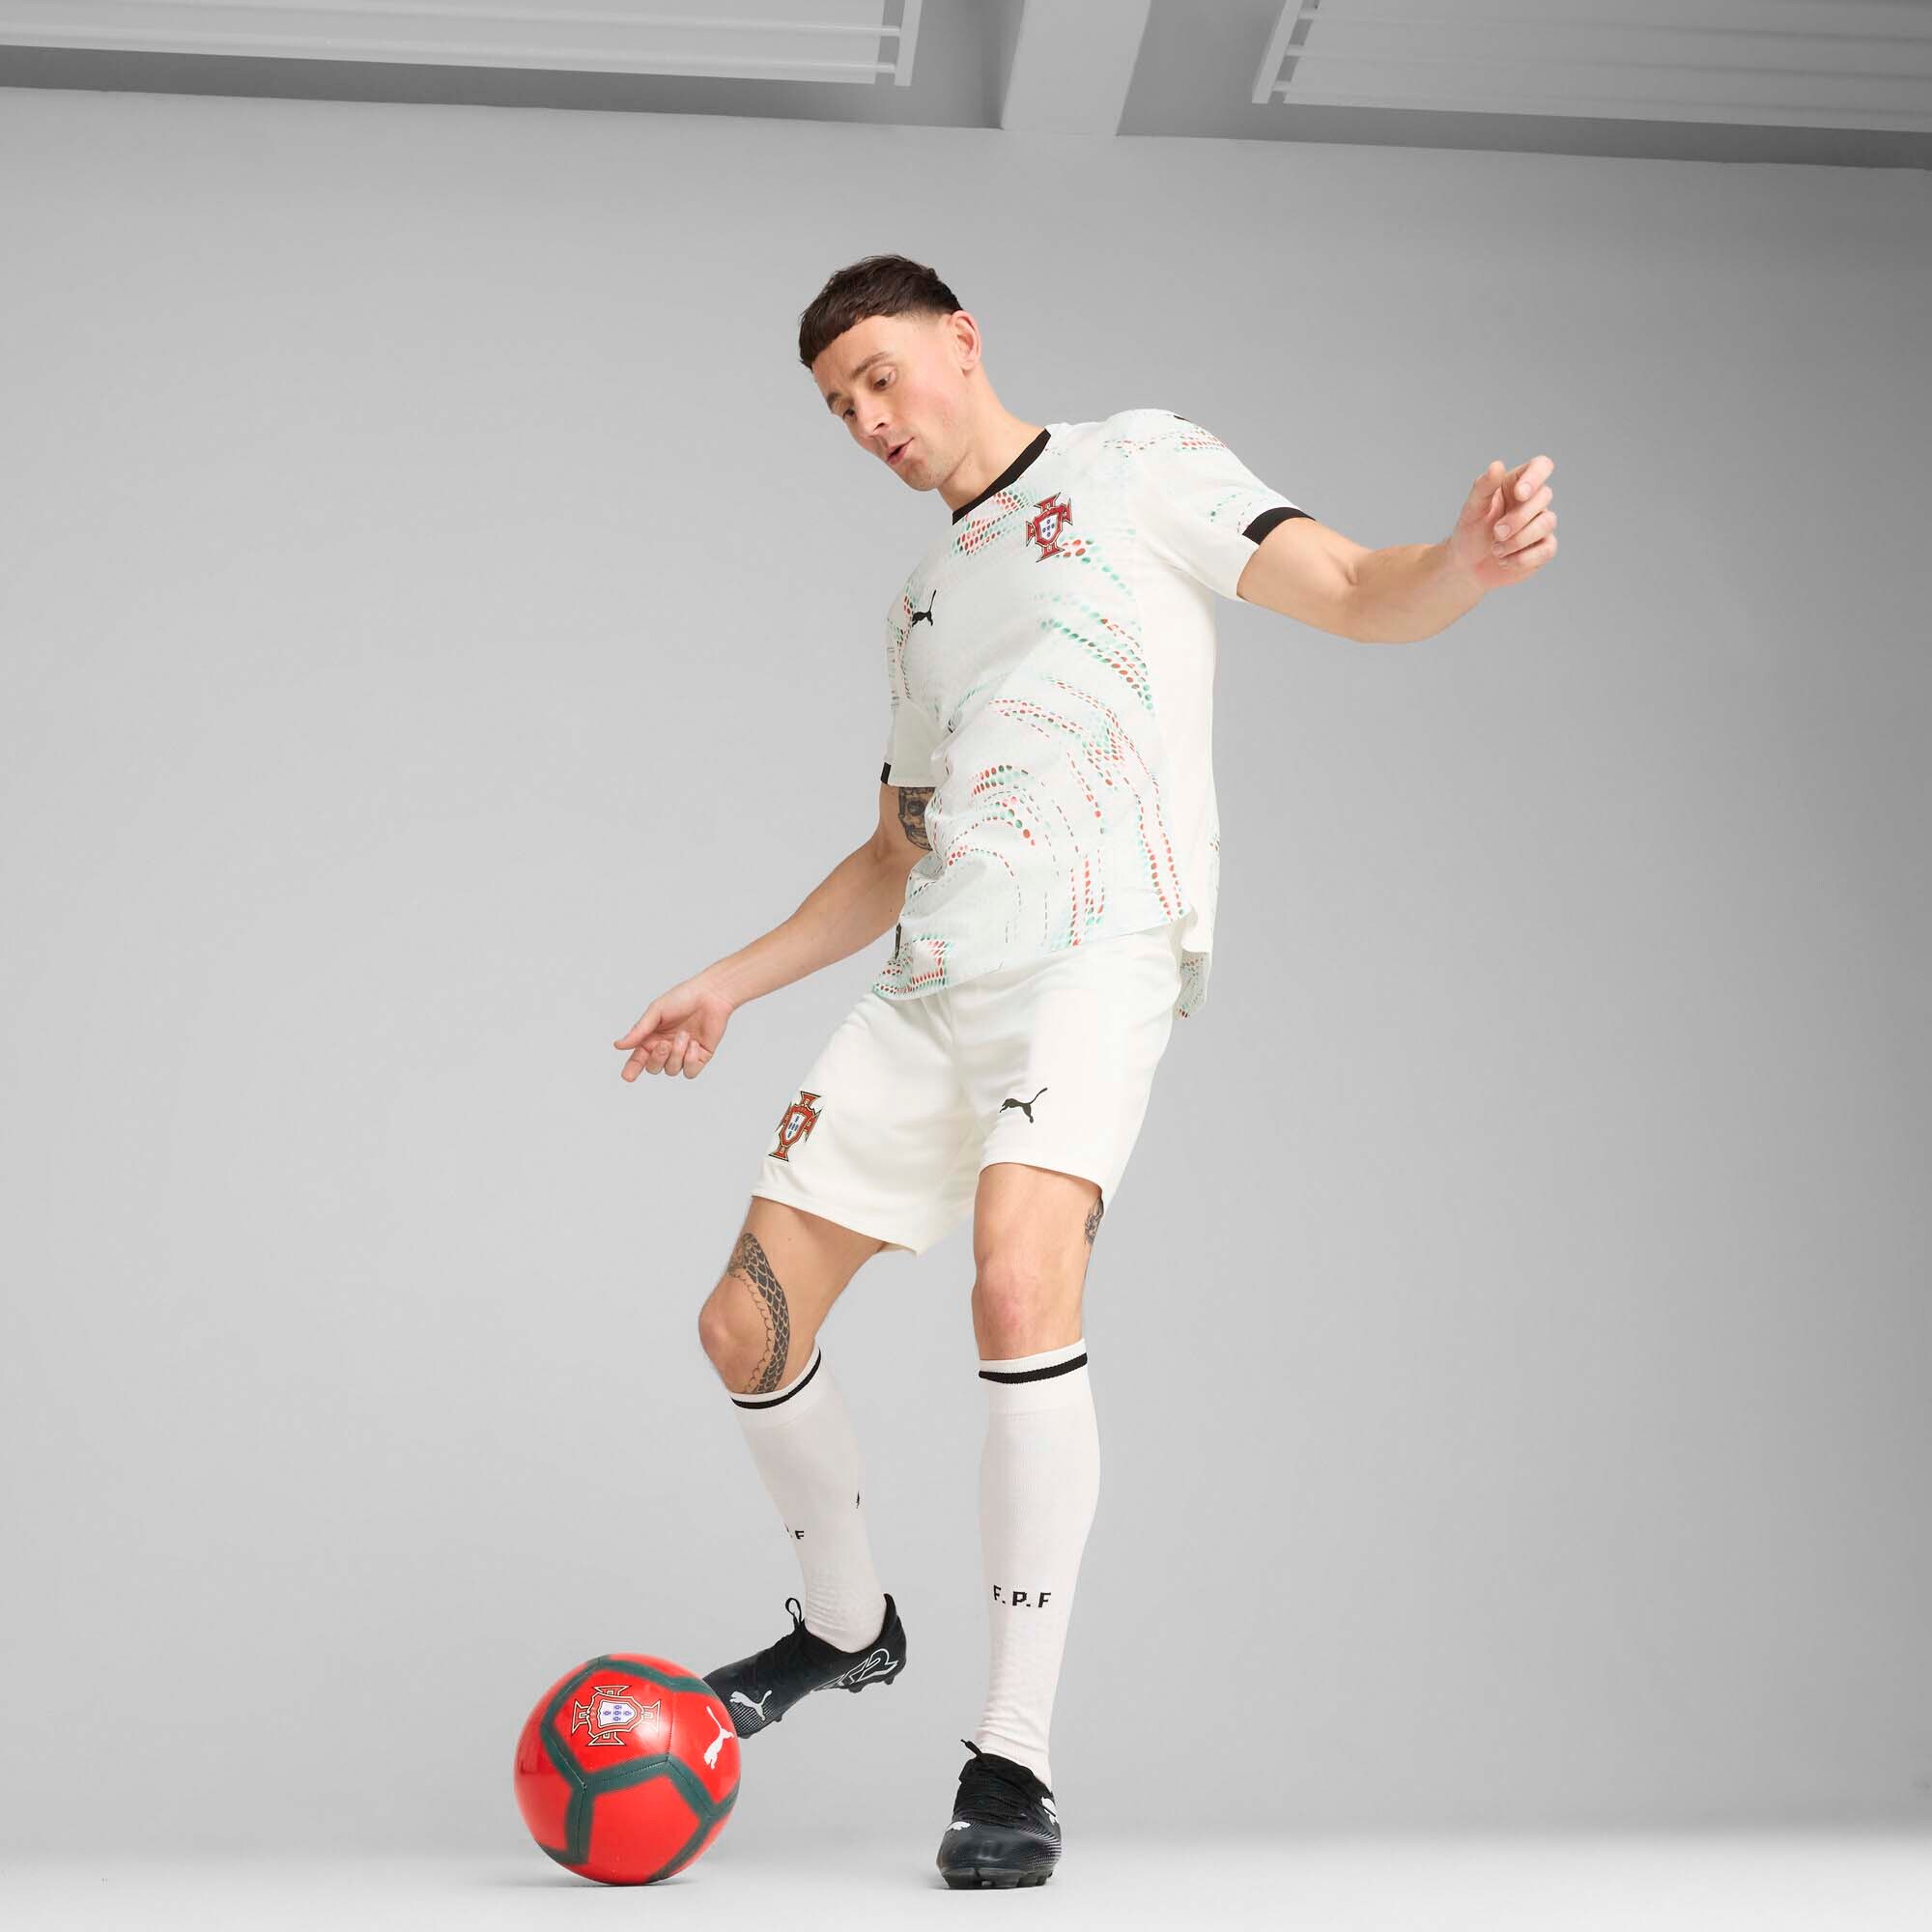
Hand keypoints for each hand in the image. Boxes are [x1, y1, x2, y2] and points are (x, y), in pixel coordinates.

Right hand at [613, 973, 733, 1080]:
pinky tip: (694, 1044)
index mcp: (652, 1038)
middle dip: (658, 1058)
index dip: (632, 1069)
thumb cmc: (682, 998)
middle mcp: (666, 1048)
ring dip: (677, 1054)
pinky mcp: (700, 1057)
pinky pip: (690, 1072)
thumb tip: (619, 1045)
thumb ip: (639, 1031)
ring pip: (671, 1071)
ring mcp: (683, 1054)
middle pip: (654, 1068)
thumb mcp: (656, 1012)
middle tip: (665, 1044)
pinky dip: (690, 1060)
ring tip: (684, 1035)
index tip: (627, 1077)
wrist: (710, 995)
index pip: (638, 1059)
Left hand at [1448, 455, 1557, 590]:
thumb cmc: (1470, 532)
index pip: (1541, 466)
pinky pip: (1547, 549)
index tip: (1520, 494)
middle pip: (1544, 496)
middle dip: (1518, 518)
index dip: (1536, 476)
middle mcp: (1533, 501)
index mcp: (1516, 484)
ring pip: (1547, 522)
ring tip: (1496, 550)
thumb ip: (1483, 487)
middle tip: (1496, 533)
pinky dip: (1523, 558)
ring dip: (1518, 540)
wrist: (1467, 566)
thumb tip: (1497, 465)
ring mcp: (1541, 523)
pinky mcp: (1544, 548)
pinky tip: (1504, 561)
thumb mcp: (1472, 509)